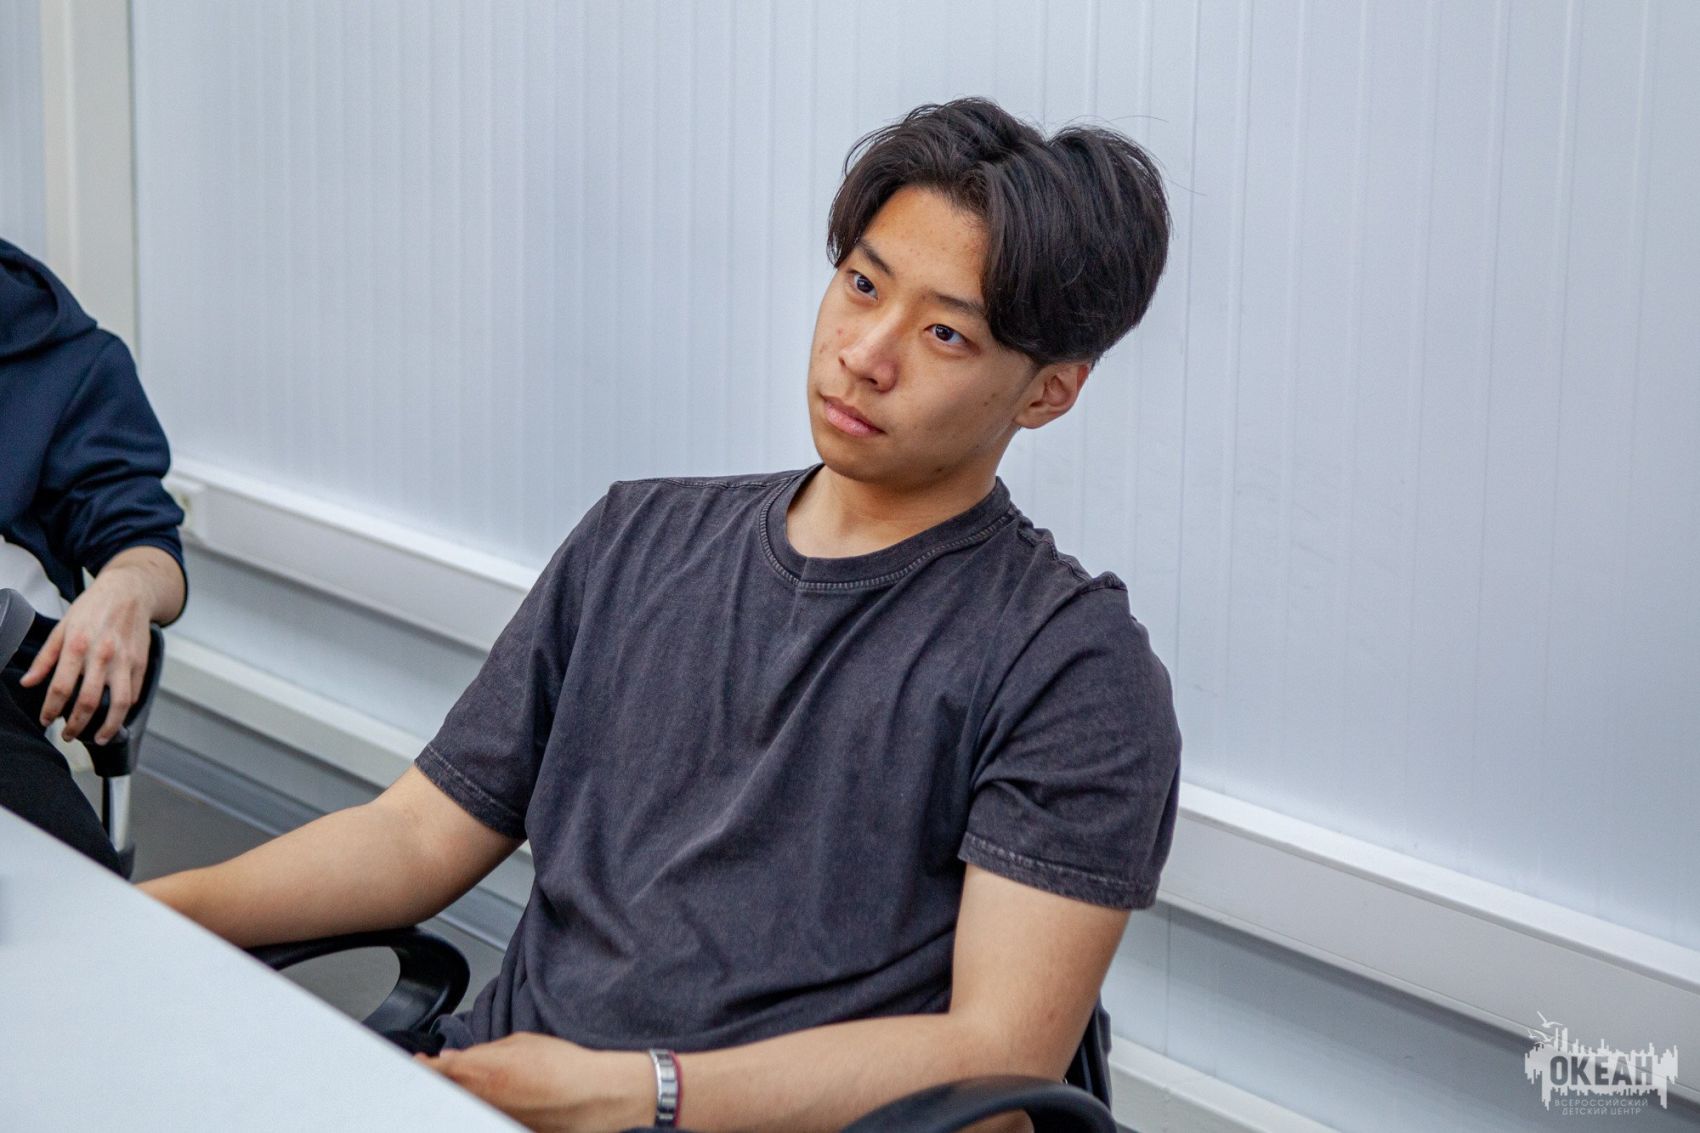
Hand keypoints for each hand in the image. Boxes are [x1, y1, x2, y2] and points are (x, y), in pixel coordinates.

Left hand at [19, 565, 153, 742]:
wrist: (130, 591)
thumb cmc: (93, 607)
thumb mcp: (62, 627)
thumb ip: (45, 658)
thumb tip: (29, 683)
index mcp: (77, 645)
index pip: (61, 687)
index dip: (50, 709)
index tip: (45, 720)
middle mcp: (102, 654)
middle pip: (89, 701)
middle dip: (76, 725)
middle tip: (68, 735)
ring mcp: (125, 660)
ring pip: (119, 703)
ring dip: (107, 727)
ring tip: (98, 738)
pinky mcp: (141, 663)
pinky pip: (134, 693)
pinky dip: (125, 710)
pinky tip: (115, 717)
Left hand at [419, 1033, 654, 1131]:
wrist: (593, 1097)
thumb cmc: (564, 1066)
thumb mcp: (521, 1043)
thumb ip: (484, 1051)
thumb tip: (457, 1057)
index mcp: (481, 1072)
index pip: (435, 1072)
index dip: (420, 1067)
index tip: (417, 1063)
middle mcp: (480, 1101)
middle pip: (442, 1095)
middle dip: (436, 1085)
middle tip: (437, 1075)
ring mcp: (490, 1120)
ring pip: (460, 1110)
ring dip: (457, 1098)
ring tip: (468, 1087)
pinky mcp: (503, 1129)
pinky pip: (481, 1119)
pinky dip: (478, 1110)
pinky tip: (492, 1102)